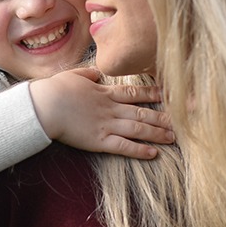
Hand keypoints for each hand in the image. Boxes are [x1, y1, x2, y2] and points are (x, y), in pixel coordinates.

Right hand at [28, 68, 171, 158]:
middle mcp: (110, 108)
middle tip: (181, 120)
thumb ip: (88, 74)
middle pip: (142, 112)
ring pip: (138, 129)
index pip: (134, 93)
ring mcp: (106, 124)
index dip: (153, 94)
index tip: (168, 95)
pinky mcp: (99, 141)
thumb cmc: (54, 89)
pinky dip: (139, 150)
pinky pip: (123, 146)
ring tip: (174, 137)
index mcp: (104, 92)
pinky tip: (153, 153)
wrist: (44, 105)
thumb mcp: (73, 76)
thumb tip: (97, 73)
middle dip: (163, 116)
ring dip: (157, 133)